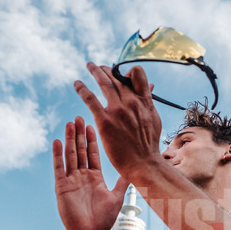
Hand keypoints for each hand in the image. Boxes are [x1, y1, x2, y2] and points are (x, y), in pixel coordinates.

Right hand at [53, 116, 129, 229]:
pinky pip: (59, 168)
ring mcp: (71, 181)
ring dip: (69, 139)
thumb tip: (135, 169)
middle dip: (80, 134)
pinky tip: (57, 141)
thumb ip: (123, 181)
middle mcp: (82, 177)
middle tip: (79, 117)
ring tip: (69, 123)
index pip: (92, 154)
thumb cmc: (104, 219)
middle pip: (80, 151)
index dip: (91, 139)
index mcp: (95, 178)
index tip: (91, 124)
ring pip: (70, 156)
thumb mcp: (117, 196)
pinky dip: (58, 155)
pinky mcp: (61, 187)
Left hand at [73, 63, 162, 185]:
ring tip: (90, 66)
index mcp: (144, 101)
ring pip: (104, 83)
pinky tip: (77, 84)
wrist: (144, 163)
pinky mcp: (104, 120)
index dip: (128, 71)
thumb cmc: (149, 145)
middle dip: (107, 70)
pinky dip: (82, 88)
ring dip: (95, 71)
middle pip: (117, 78)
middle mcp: (131, 102)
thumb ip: (149, 101)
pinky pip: (90, 98)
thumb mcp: (153, 119)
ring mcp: (118, 110)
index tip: (120, 74)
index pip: (137, 74)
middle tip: (99, 67)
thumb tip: (150, 86)